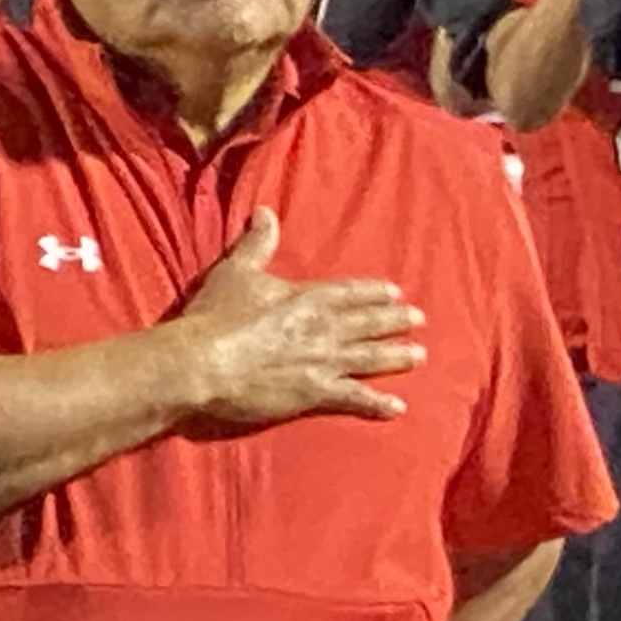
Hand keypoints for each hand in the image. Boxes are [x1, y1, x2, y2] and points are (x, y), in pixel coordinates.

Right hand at [167, 211, 426, 428]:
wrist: (201, 362)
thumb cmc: (215, 316)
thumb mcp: (236, 271)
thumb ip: (257, 243)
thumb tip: (265, 212)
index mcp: (306, 298)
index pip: (349, 293)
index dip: (373, 293)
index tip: (396, 293)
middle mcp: (323, 328)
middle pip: (367, 323)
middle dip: (394, 321)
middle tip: (419, 320)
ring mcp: (322, 362)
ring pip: (369, 358)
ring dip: (396, 357)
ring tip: (419, 356)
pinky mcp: (314, 393)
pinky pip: (354, 399)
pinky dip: (377, 405)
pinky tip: (398, 408)